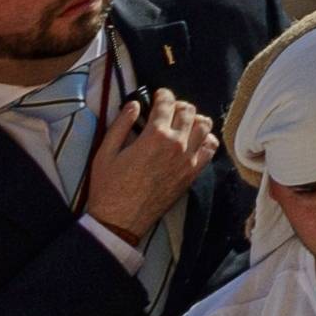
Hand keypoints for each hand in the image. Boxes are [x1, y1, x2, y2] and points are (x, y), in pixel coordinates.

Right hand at [83, 89, 218, 237]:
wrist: (120, 220)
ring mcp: (188, 160)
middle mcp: (177, 145)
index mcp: (154, 136)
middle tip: (167, 110)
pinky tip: (193, 141)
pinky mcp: (193, 174)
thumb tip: (134, 104)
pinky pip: (210, 149)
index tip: (158, 95)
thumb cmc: (108, 187)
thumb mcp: (105, 152)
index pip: (167, 103)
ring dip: (194, 119)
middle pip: (189, 111)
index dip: (163, 94)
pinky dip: (205, 139)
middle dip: (178, 105)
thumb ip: (120, 125)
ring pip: (205, 126)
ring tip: (181, 124)